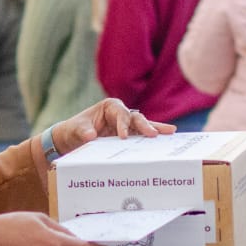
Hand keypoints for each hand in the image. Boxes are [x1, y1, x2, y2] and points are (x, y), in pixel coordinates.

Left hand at [50, 98, 176, 157]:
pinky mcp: (130, 135)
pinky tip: (167, 137)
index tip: (123, 137)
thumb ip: (83, 131)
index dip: (123, 125)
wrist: (75, 138)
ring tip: (170, 132)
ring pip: (143, 125)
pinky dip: (152, 136)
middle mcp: (121, 113)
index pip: (120, 114)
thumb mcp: (76, 130)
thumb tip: (91, 136)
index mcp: (109, 106)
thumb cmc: (75, 130)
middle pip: (136, 118)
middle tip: (153, 134)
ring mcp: (127, 124)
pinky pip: (142, 135)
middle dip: (144, 126)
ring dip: (155, 129)